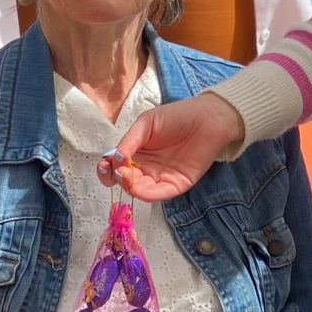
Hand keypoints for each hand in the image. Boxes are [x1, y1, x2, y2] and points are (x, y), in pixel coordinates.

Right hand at [97, 93, 244, 201]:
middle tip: (116, 170)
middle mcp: (145, 168)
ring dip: (129, 187)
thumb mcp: (146, 123)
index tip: (104, 164)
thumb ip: (130, 141)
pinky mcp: (176, 185)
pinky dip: (146, 194)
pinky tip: (138, 188)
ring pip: (139, 190)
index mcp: (136, 153)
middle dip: (115, 178)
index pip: (115, 167)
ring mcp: (160, 178)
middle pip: (124, 181)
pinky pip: (159, 194)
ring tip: (125, 176)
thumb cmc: (177, 117)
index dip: (106, 169)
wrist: (207, 118)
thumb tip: (115, 158)